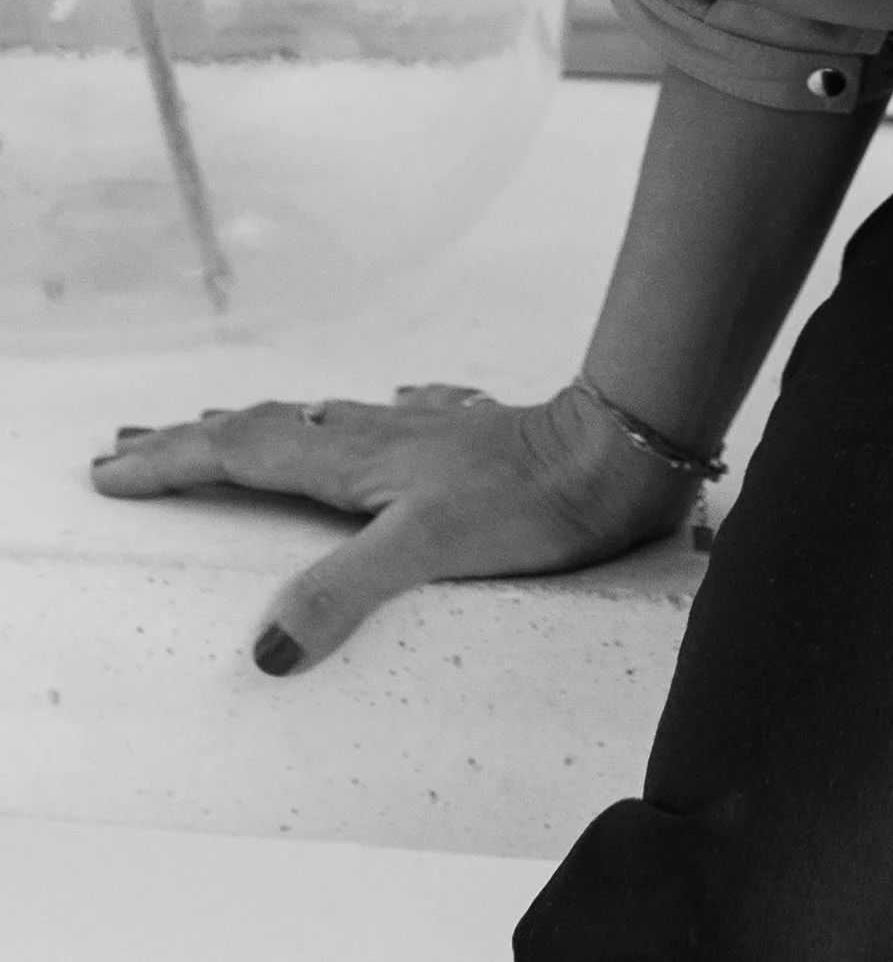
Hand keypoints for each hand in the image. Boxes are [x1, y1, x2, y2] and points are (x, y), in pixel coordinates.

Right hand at [89, 379, 695, 675]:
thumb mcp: (427, 552)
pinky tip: (377, 410)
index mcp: (351, 457)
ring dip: (259, 427)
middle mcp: (375, 432)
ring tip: (223, 429)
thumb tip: (266, 649)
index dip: (172, 461)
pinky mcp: (462, 434)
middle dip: (194, 440)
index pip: (240, 451)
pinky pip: (385, 420)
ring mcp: (419, 430)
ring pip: (319, 420)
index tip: (111, 469)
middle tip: (133, 446)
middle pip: (264, 427)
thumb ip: (344, 592)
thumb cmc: (527, 503)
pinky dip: (350, 420)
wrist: (614, 452)